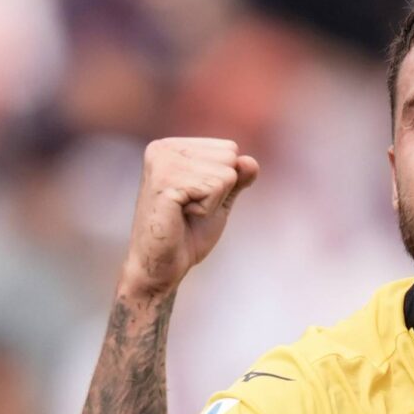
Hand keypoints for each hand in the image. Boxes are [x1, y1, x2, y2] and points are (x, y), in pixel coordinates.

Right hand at [120, 137, 259, 301]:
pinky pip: (214, 188)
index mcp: (173, 146)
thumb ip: (236, 178)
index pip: (229, 149)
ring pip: (225, 173)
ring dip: (213, 201)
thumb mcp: (219, 201)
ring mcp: (162, 163)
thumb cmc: (187, 234)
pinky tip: (182, 216)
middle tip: (191, 208)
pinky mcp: (165, 182)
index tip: (196, 199)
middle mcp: (164, 148)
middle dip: (220, 190)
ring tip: (185, 212)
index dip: (223, 182)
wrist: (162, 266)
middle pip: (229, 157)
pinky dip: (207, 209)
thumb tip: (251, 161)